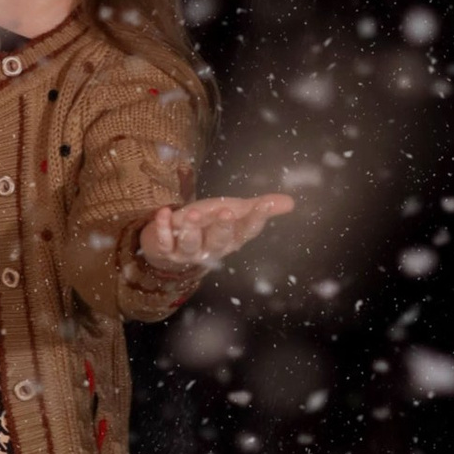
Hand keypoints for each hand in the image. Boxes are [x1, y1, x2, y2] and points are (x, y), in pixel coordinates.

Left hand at [138, 191, 294, 271]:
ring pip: (191, 244)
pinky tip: (164, 213)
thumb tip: (291, 202)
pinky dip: (162, 228)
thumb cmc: (208, 224)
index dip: (256, 219)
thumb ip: (258, 208)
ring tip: (191, 214)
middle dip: (223, 228)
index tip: (262, 204)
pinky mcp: (165, 249)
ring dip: (191, 230)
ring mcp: (188, 251)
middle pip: (220, 242)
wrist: (173, 240)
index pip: (247, 231)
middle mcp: (212, 249)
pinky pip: (163, 241)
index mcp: (232, 239)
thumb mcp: (233, 211)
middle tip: (226, 212)